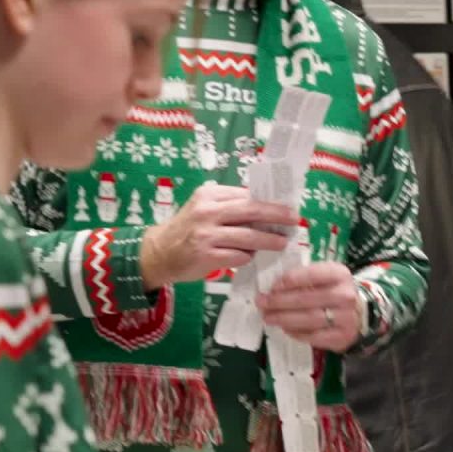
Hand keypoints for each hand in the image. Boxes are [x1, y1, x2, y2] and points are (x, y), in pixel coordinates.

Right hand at [142, 184, 297, 286]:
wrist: (158, 252)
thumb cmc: (187, 230)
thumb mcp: (204, 209)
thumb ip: (229, 207)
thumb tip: (266, 210)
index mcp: (209, 195)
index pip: (246, 195)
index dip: (269, 201)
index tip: (286, 206)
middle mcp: (207, 212)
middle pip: (251, 210)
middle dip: (276, 214)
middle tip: (294, 219)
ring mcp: (206, 234)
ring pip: (248, 236)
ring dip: (269, 240)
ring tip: (282, 242)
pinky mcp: (206, 255)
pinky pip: (237, 256)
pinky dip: (248, 256)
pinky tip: (251, 257)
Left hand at [257, 263, 361, 350]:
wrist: (361, 313)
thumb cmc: (335, 292)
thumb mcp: (326, 276)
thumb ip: (305, 277)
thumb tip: (274, 287)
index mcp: (340, 274)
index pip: (311, 275)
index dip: (289, 281)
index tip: (272, 286)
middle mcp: (345, 295)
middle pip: (306, 299)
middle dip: (279, 302)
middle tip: (262, 303)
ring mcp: (346, 318)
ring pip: (308, 319)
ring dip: (284, 318)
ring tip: (268, 317)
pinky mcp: (342, 337)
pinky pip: (314, 337)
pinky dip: (296, 333)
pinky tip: (285, 329)